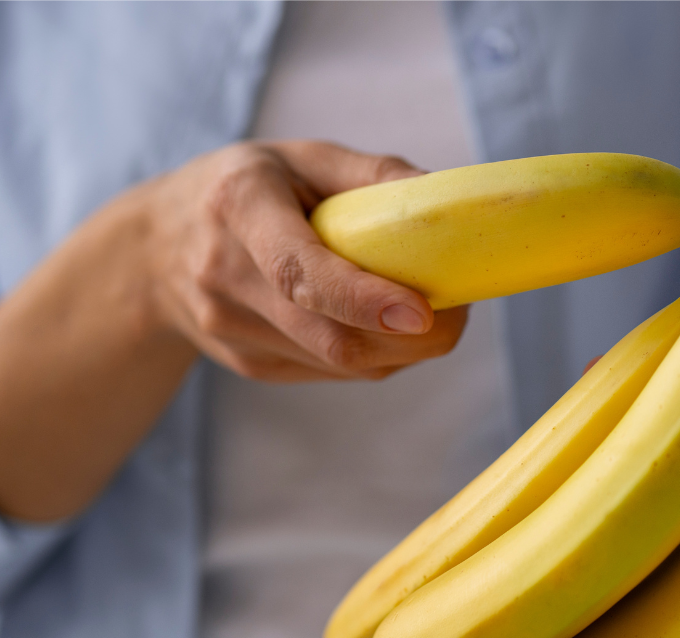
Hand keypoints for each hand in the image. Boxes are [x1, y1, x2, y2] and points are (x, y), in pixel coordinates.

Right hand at [0, 140, 468, 520]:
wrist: (155, 252)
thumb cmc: (245, 192)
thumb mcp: (300, 158)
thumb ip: (374, 176)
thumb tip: (449, 206)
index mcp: (239, 208)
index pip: (299, 271)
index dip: (363, 298)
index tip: (421, 312)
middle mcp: (226, 277)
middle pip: (330, 335)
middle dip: (408, 336)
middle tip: (458, 313)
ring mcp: (233, 332)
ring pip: (340, 362)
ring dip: (399, 349)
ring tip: (426, 314)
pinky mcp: (251, 366)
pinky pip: (332, 372)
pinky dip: (374, 356)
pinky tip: (383, 328)